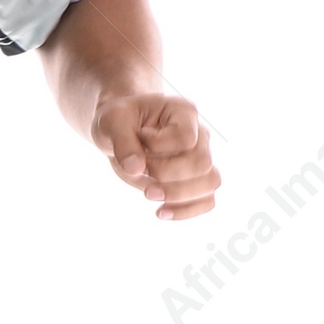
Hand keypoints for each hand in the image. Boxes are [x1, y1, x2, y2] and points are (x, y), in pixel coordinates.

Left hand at [93, 93, 218, 220]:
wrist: (122, 129)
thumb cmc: (120, 120)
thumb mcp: (112, 121)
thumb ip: (122, 141)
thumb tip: (135, 169)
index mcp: (183, 111)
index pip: (185, 137)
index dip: (159, 147)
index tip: (138, 139)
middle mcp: (199, 134)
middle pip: (202, 163)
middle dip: (167, 174)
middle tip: (140, 171)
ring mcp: (201, 157)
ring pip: (210, 183)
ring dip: (179, 196)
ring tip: (149, 194)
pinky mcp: (195, 179)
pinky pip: (207, 201)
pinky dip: (186, 211)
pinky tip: (160, 212)